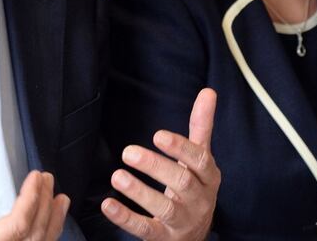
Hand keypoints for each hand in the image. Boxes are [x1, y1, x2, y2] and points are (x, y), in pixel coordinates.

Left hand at [101, 87, 219, 239]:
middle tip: (128, 152)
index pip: (200, 161)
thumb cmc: (194, 189)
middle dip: (155, 167)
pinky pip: (145, 229)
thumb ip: (201, 127)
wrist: (194, 235)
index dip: (180, 148)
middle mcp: (200, 200)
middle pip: (181, 183)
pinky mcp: (164, 238)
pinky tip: (108, 205)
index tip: (158, 135)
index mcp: (209, 177)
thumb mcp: (200, 160)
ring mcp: (183, 222)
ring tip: (117, 176)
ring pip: (164, 208)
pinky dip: (126, 218)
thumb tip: (209, 91)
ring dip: (139, 192)